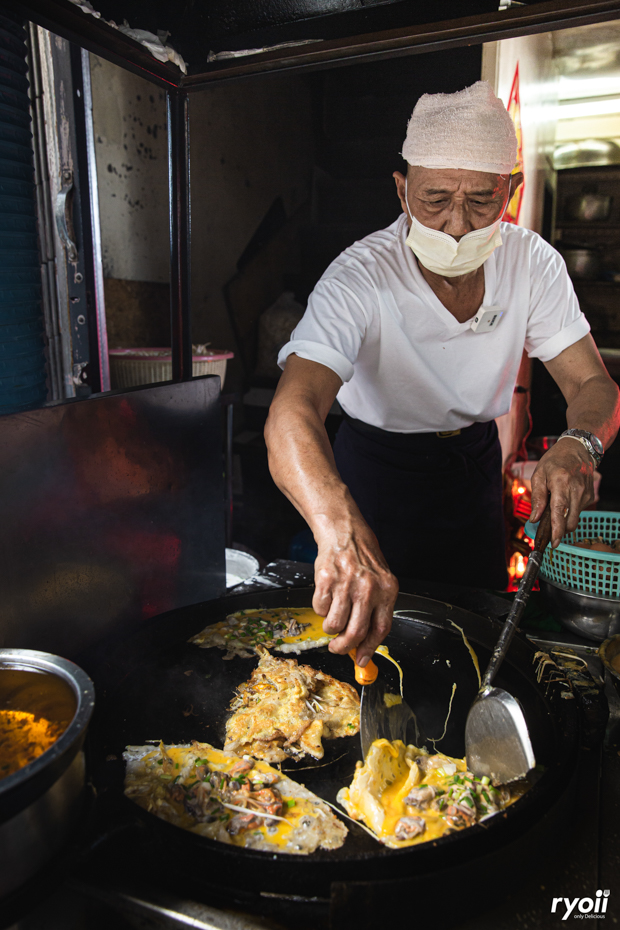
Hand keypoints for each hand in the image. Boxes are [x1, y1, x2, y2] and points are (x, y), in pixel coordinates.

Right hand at [312, 520, 397, 666]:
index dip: (370, 648)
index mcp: (387, 590)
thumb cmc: (363, 558)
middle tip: (337, 648)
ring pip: (335, 624)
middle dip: (344, 647)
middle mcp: (368, 588)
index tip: (362, 660)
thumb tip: (363, 645)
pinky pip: (320, 609)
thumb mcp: (380, 582)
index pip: (381, 629)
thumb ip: (375, 611)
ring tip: (332, 617)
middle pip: (356, 632)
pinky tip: (327, 596)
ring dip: (330, 628)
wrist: (344, 532)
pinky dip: (321, 609)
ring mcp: (346, 584)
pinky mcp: (326, 580)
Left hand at [529, 439, 594, 546]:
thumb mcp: (539, 474)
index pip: (559, 511)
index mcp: (561, 482)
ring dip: (564, 521)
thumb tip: (535, 518)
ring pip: (575, 518)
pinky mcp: (590, 496)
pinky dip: (570, 512)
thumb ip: (537, 497)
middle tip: (548, 532)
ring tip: (554, 510)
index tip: (554, 543)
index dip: (557, 529)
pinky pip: (579, 511)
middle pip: (570, 520)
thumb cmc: (555, 461)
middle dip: (559, 531)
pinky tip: (564, 502)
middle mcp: (576, 489)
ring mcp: (586, 493)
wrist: (577, 449)